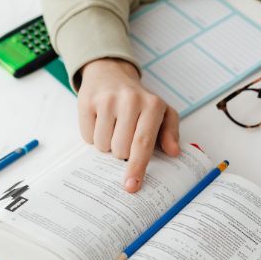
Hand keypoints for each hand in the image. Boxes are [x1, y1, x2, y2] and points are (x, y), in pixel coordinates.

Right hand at [78, 58, 179, 191]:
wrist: (111, 73)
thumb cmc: (140, 100)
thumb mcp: (162, 112)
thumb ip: (171, 132)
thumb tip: (174, 152)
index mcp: (152, 105)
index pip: (143, 143)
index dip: (137, 167)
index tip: (131, 186)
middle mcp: (130, 100)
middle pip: (121, 150)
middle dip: (122, 152)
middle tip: (125, 136)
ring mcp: (107, 100)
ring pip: (103, 146)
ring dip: (107, 144)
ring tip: (113, 127)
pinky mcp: (87, 102)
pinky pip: (87, 137)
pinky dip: (93, 135)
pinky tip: (100, 122)